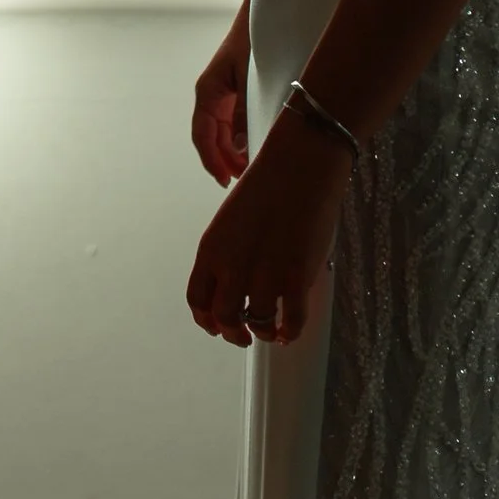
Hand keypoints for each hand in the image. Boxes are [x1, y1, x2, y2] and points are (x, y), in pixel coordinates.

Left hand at [187, 111, 349, 349]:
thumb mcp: (232, 219)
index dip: (206, 320)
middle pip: (223, 317)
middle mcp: (232, 264)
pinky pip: (291, 319)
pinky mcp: (297, 275)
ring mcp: (265, 272)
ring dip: (261, 332)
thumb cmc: (269, 184)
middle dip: (232, 333)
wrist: (301, 162)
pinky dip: (289, 331)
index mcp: (211, 248)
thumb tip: (238, 284)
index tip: (216, 326)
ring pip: (256, 322)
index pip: (197, 299)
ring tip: (270, 332)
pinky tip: (289, 330)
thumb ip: (229, 253)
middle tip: (243, 336)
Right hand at [192, 0, 251, 187]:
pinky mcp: (239, 91)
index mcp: (209, 91)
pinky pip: (236, 120)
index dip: (212, 160)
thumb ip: (245, 112)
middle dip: (226, 160)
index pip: (203, 135)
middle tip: (245, 180)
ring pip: (225, 131)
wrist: (266, 13)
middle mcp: (214, 95)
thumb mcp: (250, 77)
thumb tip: (242, 146)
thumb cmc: (255, 39)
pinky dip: (244, 136)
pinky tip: (257, 145)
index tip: (225, 180)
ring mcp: (225, 94)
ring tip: (252, 168)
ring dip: (235, 151)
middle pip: (214, 137)